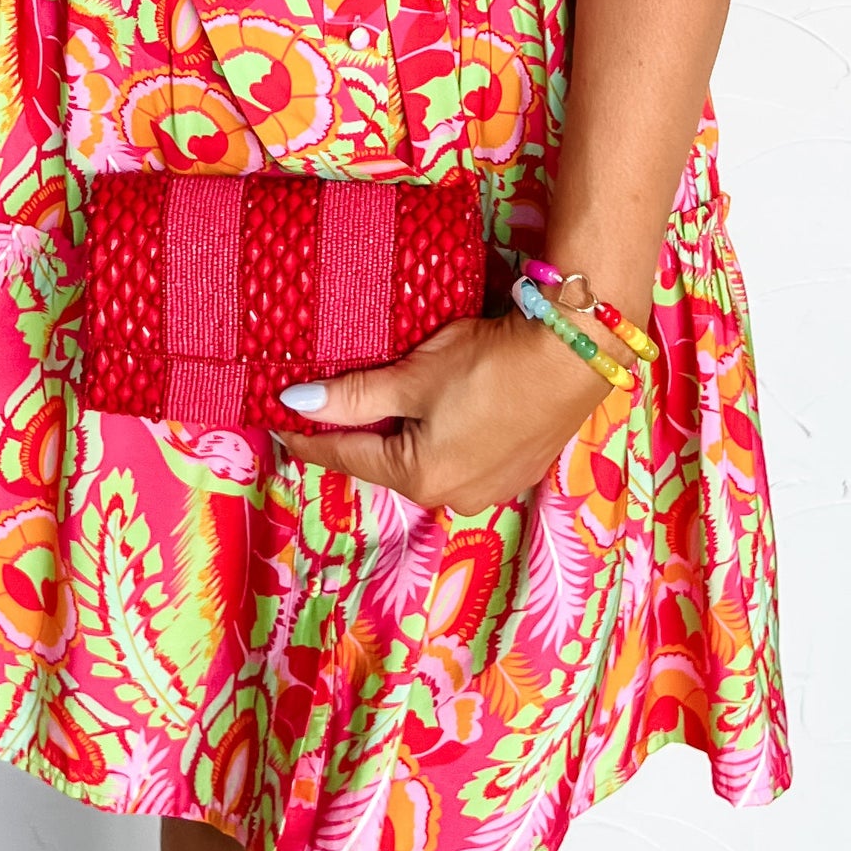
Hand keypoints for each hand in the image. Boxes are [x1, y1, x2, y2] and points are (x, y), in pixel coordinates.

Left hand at [275, 311, 618, 512]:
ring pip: (422, 459)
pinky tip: (436, 409)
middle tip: (321, 403)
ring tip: (376, 403)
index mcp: (418, 477)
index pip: (344, 456)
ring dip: (399, 434)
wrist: (574, 356)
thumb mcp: (413, 375)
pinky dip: (437, 434)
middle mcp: (452, 495)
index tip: (276, 419)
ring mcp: (489, 486)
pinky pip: (459, 455)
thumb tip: (296, 403)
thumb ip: (354, 395)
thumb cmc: (490, 364)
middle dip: (354, 434)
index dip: (307, 435)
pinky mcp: (516, 467)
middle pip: (384, 461)